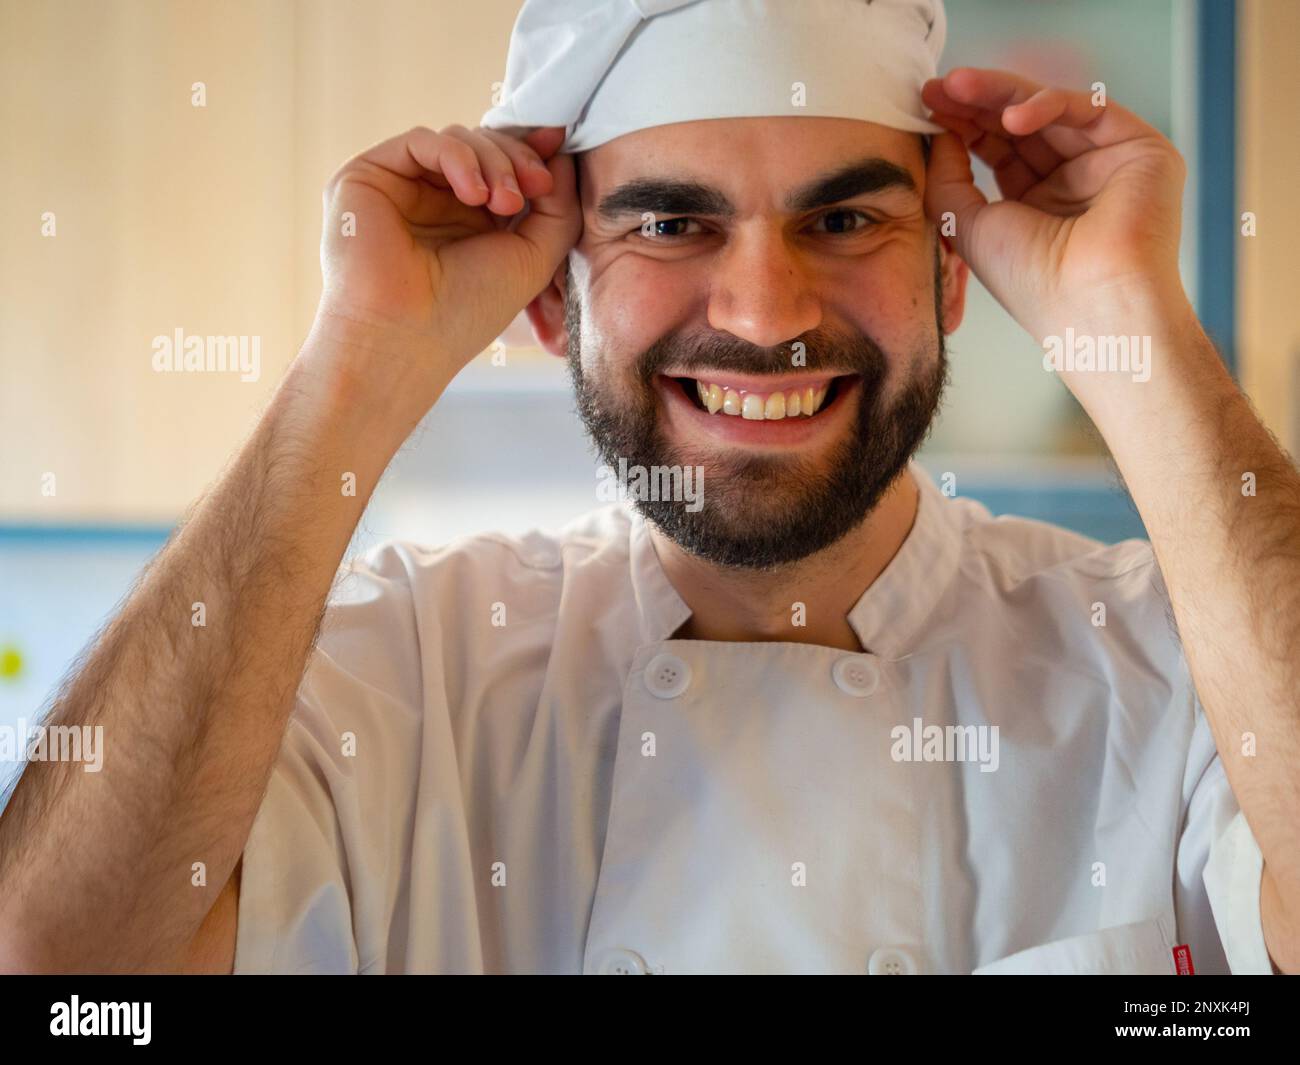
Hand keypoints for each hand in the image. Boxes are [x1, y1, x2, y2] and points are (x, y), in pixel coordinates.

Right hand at [311, 123, 580, 400]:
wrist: (405, 338)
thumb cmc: (466, 312)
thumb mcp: (534, 257)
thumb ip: (557, 207)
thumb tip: (561, 153)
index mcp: (471, 222)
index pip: (504, 167)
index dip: (533, 153)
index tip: (560, 147)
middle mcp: (434, 202)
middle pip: (484, 147)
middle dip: (518, 158)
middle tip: (538, 187)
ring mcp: (402, 188)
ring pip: (457, 140)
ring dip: (494, 161)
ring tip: (505, 203)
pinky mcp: (369, 176)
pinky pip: (422, 141)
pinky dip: (457, 157)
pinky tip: (474, 195)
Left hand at [922, 67, 1189, 343]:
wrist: (1091, 306)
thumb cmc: (1033, 283)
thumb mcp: (971, 226)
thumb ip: (949, 179)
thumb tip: (939, 134)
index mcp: (1036, 203)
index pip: (997, 150)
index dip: (962, 126)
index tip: (927, 105)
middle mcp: (1072, 180)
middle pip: (1020, 125)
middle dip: (976, 103)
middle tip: (938, 87)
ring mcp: (1106, 162)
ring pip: (1051, 110)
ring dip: (1001, 94)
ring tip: (959, 88)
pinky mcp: (1140, 147)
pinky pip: (1089, 109)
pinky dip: (1048, 106)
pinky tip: (1011, 117)